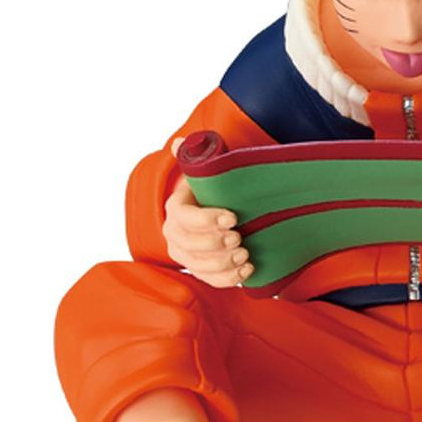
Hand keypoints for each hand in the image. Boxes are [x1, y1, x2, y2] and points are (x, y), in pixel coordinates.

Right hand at [162, 136, 252, 286]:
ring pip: (198, 265)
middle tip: (239, 238)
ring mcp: (185, 254)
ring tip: (245, 255)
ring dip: (222, 264)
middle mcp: (175, 234)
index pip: (184, 216)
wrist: (214, 208)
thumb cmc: (212, 189)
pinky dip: (228, 279)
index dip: (207, 219)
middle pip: (189, 245)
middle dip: (215, 244)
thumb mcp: (205, 170)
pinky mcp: (200, 269)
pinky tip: (246, 270)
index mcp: (176, 208)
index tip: (233, 217)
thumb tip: (180, 142)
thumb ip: (195, 156)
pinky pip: (210, 280)